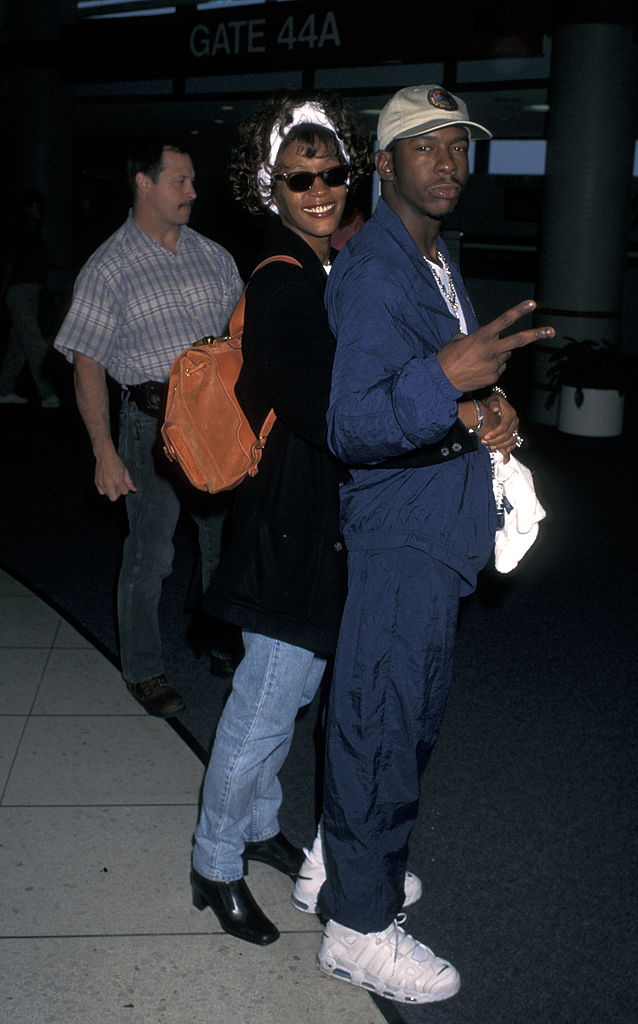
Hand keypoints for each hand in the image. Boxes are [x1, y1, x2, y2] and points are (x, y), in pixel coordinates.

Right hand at [94, 447, 135, 500]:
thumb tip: (134, 490)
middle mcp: (109, 483)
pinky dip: (104, 490)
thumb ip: (129, 482)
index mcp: (118, 481)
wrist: (105, 456)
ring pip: (107, 495)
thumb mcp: (125, 471)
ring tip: (112, 483)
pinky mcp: (97, 482)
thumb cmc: (116, 462)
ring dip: (111, 491)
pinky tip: (107, 484)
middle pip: (114, 498)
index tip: (123, 484)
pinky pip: (101, 492)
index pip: (124, 492)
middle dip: (117, 494)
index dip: (125, 489)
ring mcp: (102, 483)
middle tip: (117, 487)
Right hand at [437, 300, 553, 392]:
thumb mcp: (458, 340)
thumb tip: (485, 340)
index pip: (504, 320)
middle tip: (552, 331)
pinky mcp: (493, 378)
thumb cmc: (447, 358)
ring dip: (499, 355)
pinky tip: (478, 369)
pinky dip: (492, 368)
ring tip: (479, 359)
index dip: (519, 311)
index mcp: (482, 337)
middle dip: (537, 335)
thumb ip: (475, 336)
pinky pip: (499, 369)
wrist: (440, 381)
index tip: (532, 304)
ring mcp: (494, 365)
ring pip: (505, 356)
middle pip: (519, 341)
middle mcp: (491, 350)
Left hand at [482, 394, 519, 461]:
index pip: (503, 426)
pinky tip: (504, 451)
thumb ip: (493, 404)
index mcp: (510, 413)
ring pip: (511, 440)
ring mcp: (516, 427)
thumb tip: (495, 409)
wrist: (498, 403)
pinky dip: (510, 447)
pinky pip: (514, 441)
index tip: (485, 437)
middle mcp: (515, 421)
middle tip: (484, 442)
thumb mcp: (492, 399)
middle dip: (495, 441)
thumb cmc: (493, 401)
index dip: (495, 433)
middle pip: (507, 435)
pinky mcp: (514, 432)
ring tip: (489, 447)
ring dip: (501, 445)